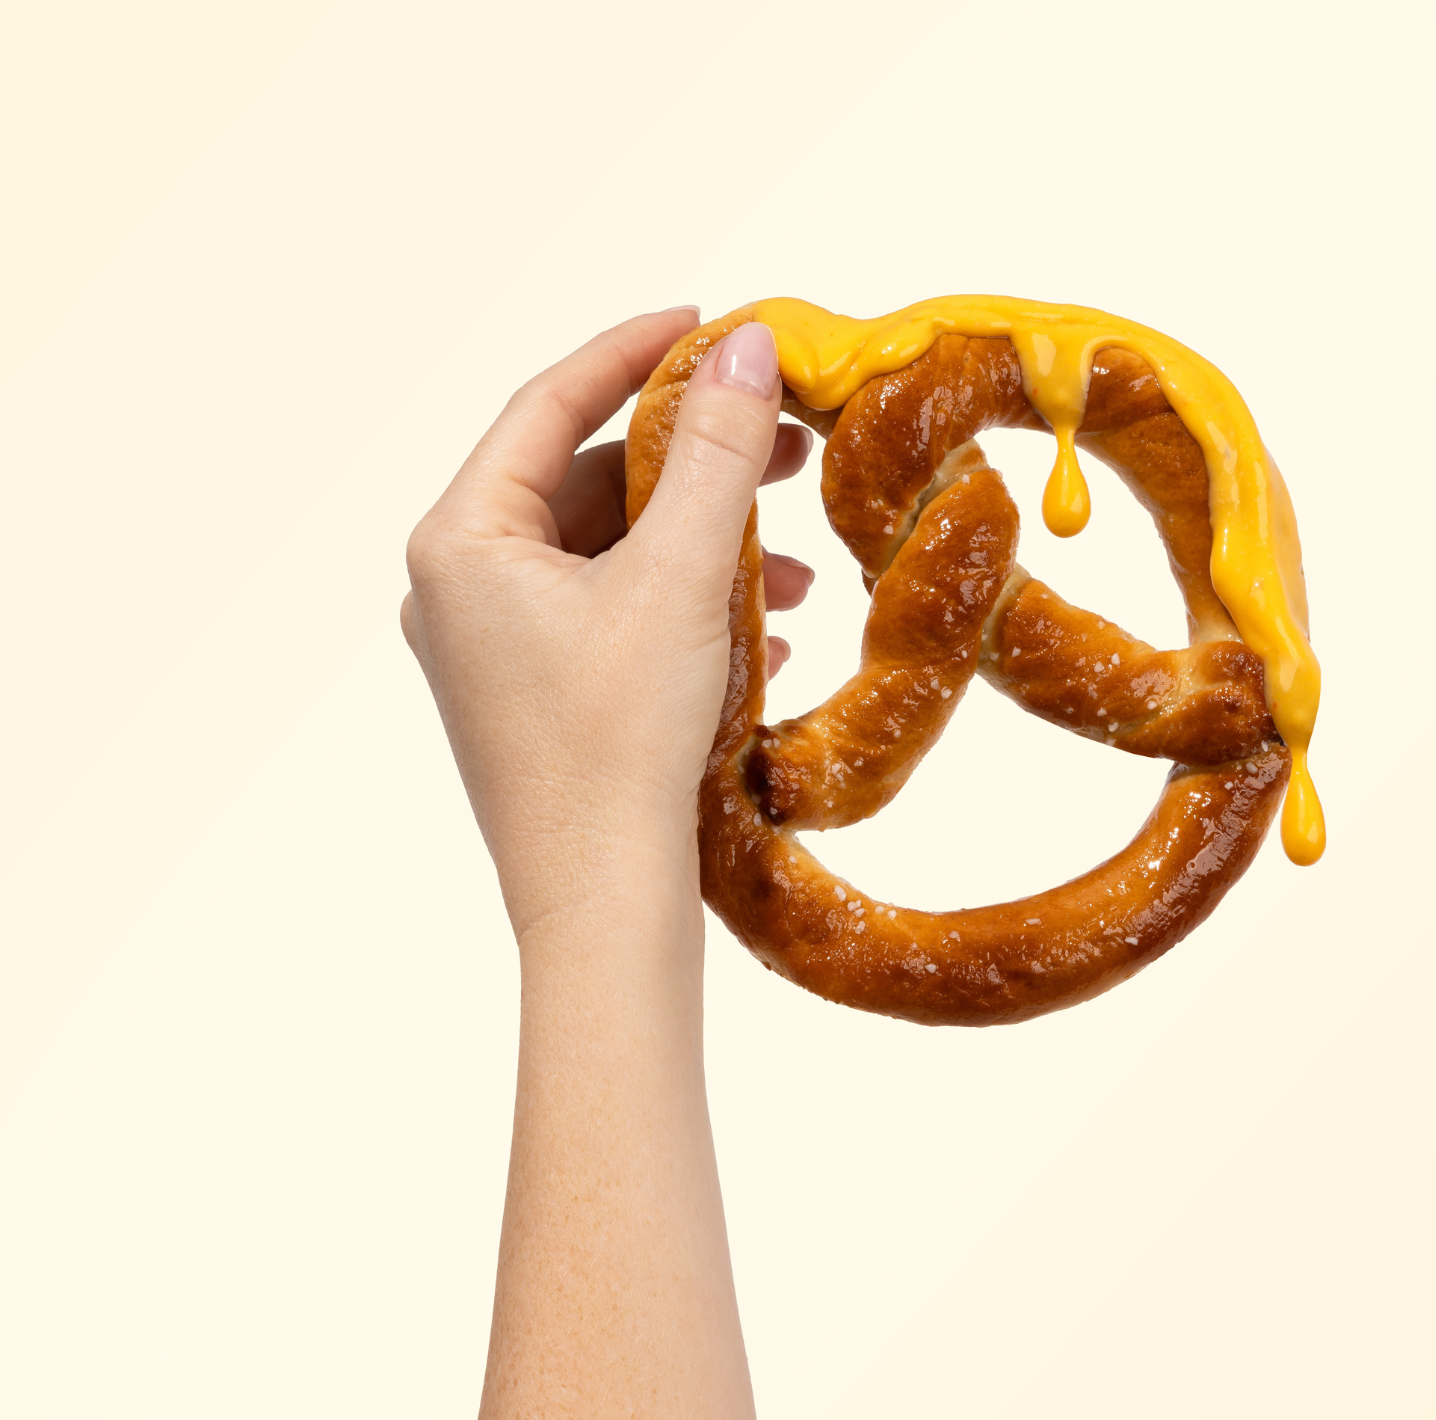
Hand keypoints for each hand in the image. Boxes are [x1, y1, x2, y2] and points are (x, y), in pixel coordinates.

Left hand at [400, 308, 812, 937]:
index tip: (708, 320)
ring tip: (795, 570)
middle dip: (694, 467)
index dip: (634, 353)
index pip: (548, 406)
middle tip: (782, 442)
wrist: (602, 904)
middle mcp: (461, 588)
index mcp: (462, 542)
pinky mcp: (534, 696)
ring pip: (609, 557)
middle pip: (587, 484)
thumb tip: (748, 346)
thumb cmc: (619, 746)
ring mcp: (494, 648)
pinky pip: (611, 617)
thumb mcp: (678, 580)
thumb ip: (716, 455)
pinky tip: (763, 632)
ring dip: (703, 547)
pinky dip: (683, 607)